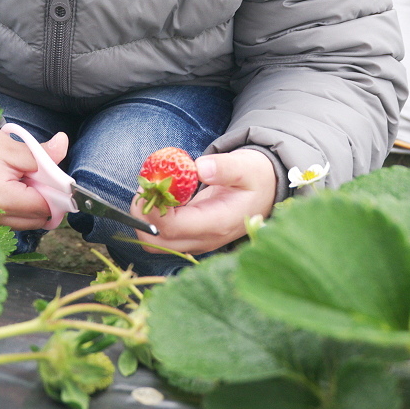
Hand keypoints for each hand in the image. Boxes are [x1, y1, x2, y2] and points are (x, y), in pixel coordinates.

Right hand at [0, 127, 68, 229]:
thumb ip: (42, 154)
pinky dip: (13, 208)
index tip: (51, 177)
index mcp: (4, 200)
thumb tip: (63, 144)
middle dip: (42, 199)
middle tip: (31, 175)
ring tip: (14, 180)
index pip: (45, 208)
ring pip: (23, 223)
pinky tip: (4, 189)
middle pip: (36, 220)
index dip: (54, 193)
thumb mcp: (12, 147)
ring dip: (28, 204)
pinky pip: (8, 222)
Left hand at [130, 149, 276, 254]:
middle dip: (142, 214)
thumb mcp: (245, 167)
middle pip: (156, 241)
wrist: (266, 191)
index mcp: (217, 224)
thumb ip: (224, 167)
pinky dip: (154, 214)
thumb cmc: (256, 177)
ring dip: (147, 214)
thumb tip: (199, 167)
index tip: (152, 182)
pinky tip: (162, 191)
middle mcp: (204, 238)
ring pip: (155, 240)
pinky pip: (162, 232)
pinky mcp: (191, 234)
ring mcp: (196, 239)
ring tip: (154, 186)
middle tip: (148, 184)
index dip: (153, 208)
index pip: (172, 228)